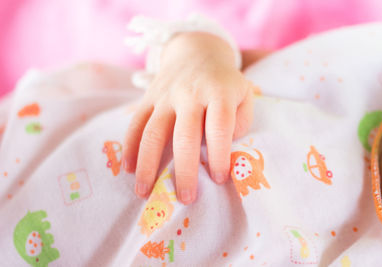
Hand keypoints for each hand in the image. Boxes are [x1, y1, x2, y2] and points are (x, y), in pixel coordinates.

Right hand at [123, 32, 255, 203]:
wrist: (197, 52)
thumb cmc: (224, 82)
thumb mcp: (244, 93)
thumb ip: (241, 120)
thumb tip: (223, 149)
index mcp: (219, 92)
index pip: (219, 128)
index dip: (219, 156)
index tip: (219, 180)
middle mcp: (190, 94)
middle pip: (185, 136)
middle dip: (185, 171)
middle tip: (186, 199)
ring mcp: (165, 96)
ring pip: (153, 132)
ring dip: (148, 165)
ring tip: (144, 192)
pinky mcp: (148, 98)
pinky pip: (135, 123)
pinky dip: (130, 147)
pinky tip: (128, 170)